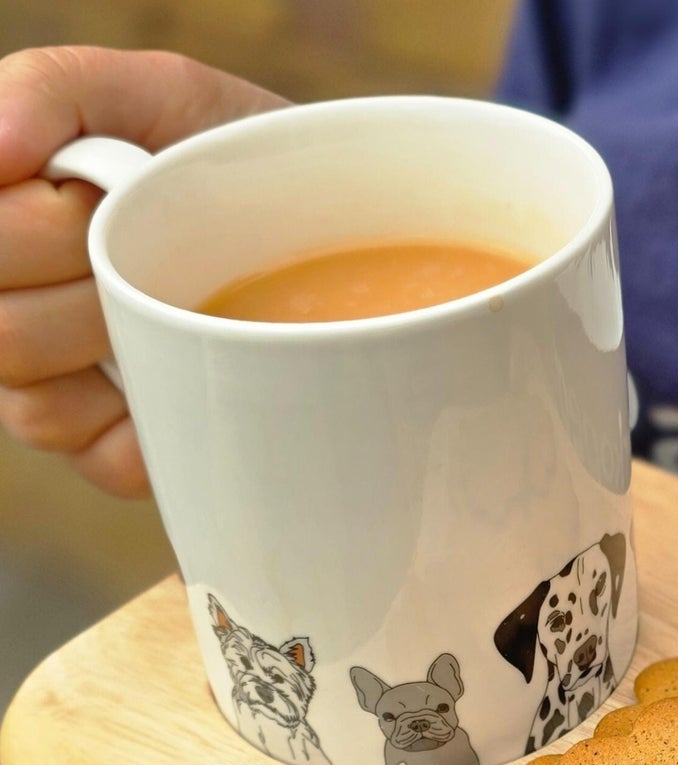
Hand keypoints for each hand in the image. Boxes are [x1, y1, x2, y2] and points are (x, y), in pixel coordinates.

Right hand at [0, 47, 285, 496]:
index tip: (98, 191)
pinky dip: (160, 421)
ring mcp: (65, 393)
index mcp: (9, 231)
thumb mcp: (165, 96)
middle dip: (84, 273)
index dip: (37, 226)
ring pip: (36, 405)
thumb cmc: (241, 162)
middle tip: (157, 238)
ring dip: (123, 344)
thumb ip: (59, 90)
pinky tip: (200, 375)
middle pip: (2, 333)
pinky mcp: (123, 456)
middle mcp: (17, 314)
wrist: (343, 233)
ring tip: (183, 297)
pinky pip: (108, 460)